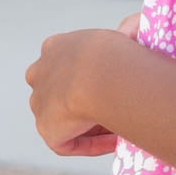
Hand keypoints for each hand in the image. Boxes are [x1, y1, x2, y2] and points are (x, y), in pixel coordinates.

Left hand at [25, 26, 121, 157]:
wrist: (99, 74)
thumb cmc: (119, 51)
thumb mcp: (129, 29)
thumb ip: (132, 30)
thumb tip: (135, 34)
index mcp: (55, 47)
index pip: (70, 64)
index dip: (95, 77)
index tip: (118, 86)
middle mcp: (40, 73)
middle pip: (62, 91)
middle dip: (86, 100)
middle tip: (117, 107)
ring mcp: (40, 102)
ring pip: (65, 117)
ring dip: (89, 123)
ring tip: (121, 126)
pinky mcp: (47, 128)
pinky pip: (68, 142)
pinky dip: (92, 144)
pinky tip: (116, 142)